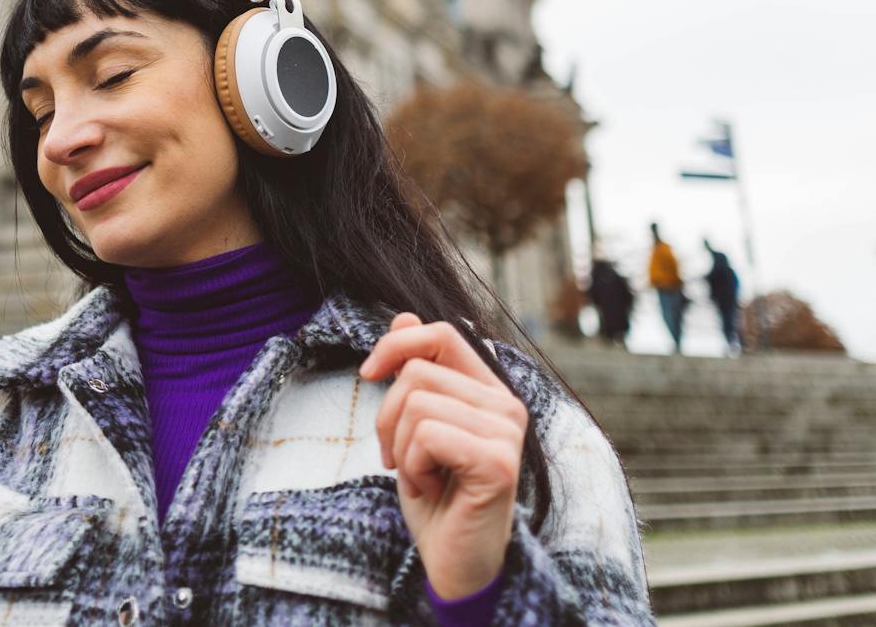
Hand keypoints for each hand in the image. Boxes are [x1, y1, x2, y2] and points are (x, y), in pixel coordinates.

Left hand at [359, 313, 526, 599]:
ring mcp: (506, 432)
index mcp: (487, 389)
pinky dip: (412, 467)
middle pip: (417, 373)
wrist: (455, 560)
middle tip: (398, 459)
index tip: (368, 375)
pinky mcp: (498, 462)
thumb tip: (403, 316)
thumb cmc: (435, 494)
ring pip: (417, 404)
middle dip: (387, 419)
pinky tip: (431, 490)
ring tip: (419, 476)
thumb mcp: (413, 427)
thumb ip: (415, 373)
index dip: (396, 345)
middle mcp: (506, 404)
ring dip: (400, 448)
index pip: (440, 334)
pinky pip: (427, 436)